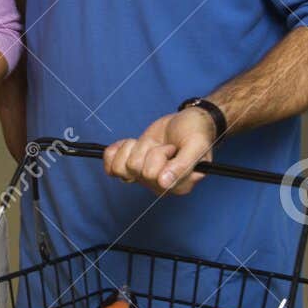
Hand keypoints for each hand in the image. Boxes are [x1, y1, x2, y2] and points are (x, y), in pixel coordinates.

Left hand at [103, 107, 217, 194]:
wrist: (188, 121)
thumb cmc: (196, 132)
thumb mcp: (197, 145)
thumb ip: (183, 165)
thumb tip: (164, 183)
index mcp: (179, 186)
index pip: (154, 176)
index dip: (160, 156)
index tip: (172, 148)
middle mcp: (159, 186)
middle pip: (136, 168)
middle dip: (149, 148)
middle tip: (165, 145)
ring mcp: (143, 178)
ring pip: (121, 167)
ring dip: (135, 147)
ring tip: (152, 143)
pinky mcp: (131, 168)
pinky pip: (110, 167)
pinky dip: (115, 151)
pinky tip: (131, 144)